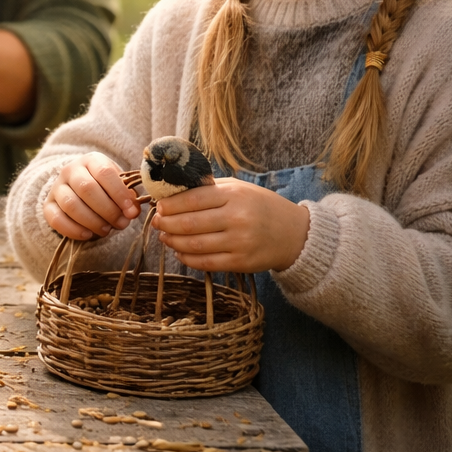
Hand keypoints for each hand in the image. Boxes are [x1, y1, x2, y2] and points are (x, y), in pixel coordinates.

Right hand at [44, 153, 140, 239]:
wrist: (78, 188)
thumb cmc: (105, 187)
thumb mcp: (119, 185)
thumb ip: (128, 196)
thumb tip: (133, 211)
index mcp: (91, 160)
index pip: (104, 172)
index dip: (119, 194)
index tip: (131, 212)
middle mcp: (70, 170)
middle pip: (86, 188)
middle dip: (107, 210)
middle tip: (121, 224)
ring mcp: (56, 187)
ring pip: (71, 204)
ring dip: (92, 221)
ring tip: (106, 230)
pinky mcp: (47, 205)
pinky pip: (56, 219)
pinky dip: (73, 230)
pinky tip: (88, 235)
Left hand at [153, 179, 310, 272]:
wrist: (295, 234)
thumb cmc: (261, 206)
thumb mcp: (240, 188)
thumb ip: (210, 188)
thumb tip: (173, 192)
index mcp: (234, 195)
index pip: (192, 199)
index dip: (170, 205)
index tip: (159, 207)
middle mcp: (237, 218)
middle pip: (189, 223)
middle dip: (166, 224)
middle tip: (156, 223)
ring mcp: (239, 243)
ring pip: (193, 245)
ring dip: (172, 242)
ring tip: (164, 237)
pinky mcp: (241, 263)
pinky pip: (205, 263)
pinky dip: (187, 258)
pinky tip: (179, 252)